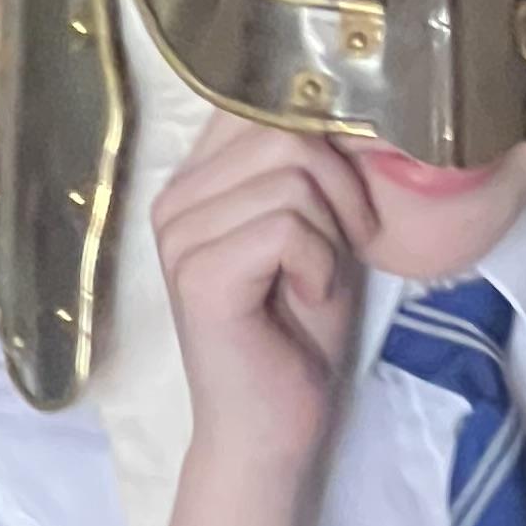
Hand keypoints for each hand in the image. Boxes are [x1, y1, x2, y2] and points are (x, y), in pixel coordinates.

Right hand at [155, 116, 371, 477]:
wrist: (275, 425)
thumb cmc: (298, 331)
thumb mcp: (317, 227)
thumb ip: (313, 166)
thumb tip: (350, 102)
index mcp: (197, 180)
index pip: (259, 100)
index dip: (324, 135)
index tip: (345, 198)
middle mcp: (175, 199)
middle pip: (283, 132)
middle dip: (341, 187)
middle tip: (347, 242)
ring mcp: (179, 236)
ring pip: (291, 178)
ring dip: (332, 232)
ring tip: (317, 276)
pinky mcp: (198, 274)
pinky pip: (287, 227)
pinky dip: (321, 263)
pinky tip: (306, 296)